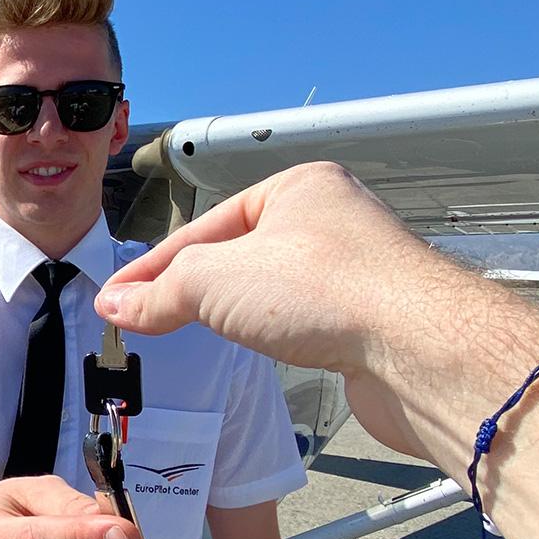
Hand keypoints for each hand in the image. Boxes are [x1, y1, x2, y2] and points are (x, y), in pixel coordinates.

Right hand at [95, 162, 456, 459]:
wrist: (420, 351)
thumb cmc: (331, 291)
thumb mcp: (216, 280)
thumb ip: (161, 292)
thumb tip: (118, 305)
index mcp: (300, 188)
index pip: (207, 225)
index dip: (156, 266)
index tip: (121, 299)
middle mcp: (334, 222)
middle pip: (241, 256)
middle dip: (197, 287)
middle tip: (151, 319)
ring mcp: (357, 273)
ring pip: (276, 290)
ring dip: (239, 313)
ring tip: (206, 333)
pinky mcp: (372, 321)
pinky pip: (307, 322)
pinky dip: (278, 336)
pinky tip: (268, 350)